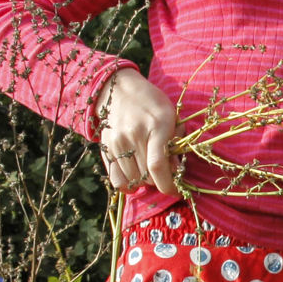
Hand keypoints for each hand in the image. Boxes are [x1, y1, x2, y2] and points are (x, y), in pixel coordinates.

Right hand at [97, 68, 180, 196]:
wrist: (119, 91)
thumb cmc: (151, 103)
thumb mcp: (171, 116)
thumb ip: (176, 142)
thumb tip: (176, 171)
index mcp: (155, 126)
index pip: (157, 165)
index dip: (168, 184)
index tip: (176, 191)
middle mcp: (133, 136)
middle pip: (147, 176)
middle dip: (159, 180)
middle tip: (164, 171)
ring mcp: (117, 143)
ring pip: (133, 180)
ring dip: (144, 181)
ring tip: (149, 168)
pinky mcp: (106, 149)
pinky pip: (116, 179)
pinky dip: (127, 185)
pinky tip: (135, 179)